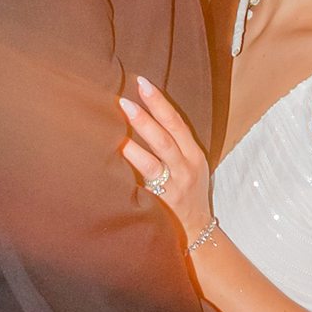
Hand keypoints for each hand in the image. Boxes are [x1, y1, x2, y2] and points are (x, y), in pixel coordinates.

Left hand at [118, 75, 213, 245]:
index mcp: (194, 154)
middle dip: (145, 119)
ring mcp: (174, 188)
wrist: (197, 228)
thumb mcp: (190, 164)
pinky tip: (114, 164)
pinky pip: (144, 187)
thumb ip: (174, 143)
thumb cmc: (188, 190)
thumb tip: (145, 113)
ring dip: (134, 147)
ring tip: (116, 135)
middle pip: (165, 139)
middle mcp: (186, 169)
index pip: (177, 123)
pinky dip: (130, 175)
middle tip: (124, 102)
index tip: (142, 83)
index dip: (160, 102)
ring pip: (154, 164)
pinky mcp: (161, 204)